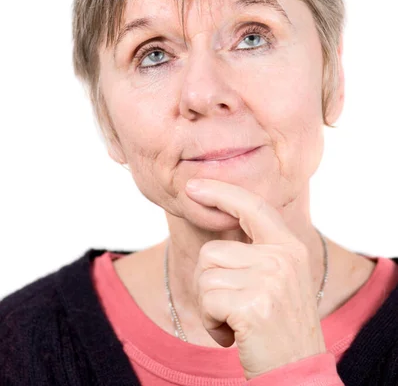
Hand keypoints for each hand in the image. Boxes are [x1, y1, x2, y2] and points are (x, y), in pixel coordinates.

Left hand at [185, 179, 326, 379]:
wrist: (297, 374)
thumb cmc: (280, 327)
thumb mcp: (279, 278)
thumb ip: (257, 249)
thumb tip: (218, 214)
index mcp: (289, 247)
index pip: (251, 205)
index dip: (220, 192)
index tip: (192, 186)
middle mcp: (282, 258)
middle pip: (212, 251)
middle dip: (211, 283)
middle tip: (236, 307)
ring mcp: (269, 280)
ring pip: (205, 276)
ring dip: (211, 305)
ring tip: (237, 321)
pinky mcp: (253, 305)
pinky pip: (207, 301)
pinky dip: (211, 323)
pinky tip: (233, 336)